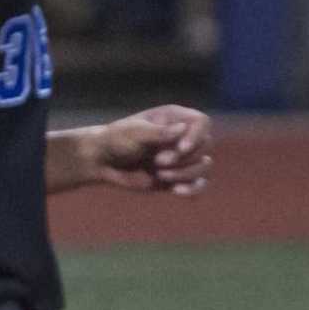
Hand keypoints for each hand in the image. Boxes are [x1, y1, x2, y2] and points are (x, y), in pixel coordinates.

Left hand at [88, 105, 212, 194]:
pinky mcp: (178, 177)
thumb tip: (183, 129)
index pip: (202, 122)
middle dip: (184, 158)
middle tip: (158, 162)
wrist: (103, 162)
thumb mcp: (133, 133)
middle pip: (205, 146)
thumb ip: (158, 132)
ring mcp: (182, 157)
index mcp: (174, 118)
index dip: (197, 136)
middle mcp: (182, 136)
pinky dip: (193, 189)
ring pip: (204, 166)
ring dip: (184, 174)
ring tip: (158, 174)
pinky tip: (177, 191)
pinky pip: (198, 185)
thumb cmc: (115, 140)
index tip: (181, 148)